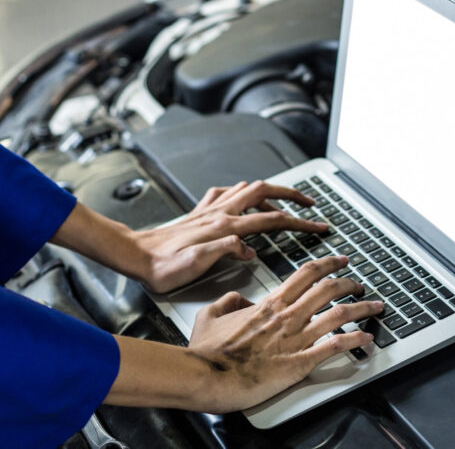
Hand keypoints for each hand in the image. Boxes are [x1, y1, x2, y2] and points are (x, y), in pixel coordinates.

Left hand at [133, 181, 328, 292]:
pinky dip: (241, 193)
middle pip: (264, 191)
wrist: (136, 256)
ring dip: (270, 191)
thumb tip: (250, 248)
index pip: (272, 219)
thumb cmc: (163, 266)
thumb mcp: (196, 264)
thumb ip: (225, 251)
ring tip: (283, 201)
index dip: (300, 222)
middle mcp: (219, 213)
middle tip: (309, 203)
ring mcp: (210, 210)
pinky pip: (225, 193)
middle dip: (291, 194)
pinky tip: (242, 200)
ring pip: (247, 188)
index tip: (318, 226)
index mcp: (224, 227)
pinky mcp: (200, 212)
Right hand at [188, 256, 381, 411]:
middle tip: (360, 283)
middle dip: (350, 283)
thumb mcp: (210, 314)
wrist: (207, 376)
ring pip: (339, 314)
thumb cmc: (207, 351)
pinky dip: (355, 340)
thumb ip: (228, 301)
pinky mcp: (300, 363)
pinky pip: (334, 347)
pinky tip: (367, 337)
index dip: (328, 264)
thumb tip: (238, 298)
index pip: (306, 274)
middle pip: (328, 290)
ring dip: (362, 308)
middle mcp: (287, 317)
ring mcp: (296, 339)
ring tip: (375, 306)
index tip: (340, 260)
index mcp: (270, 304)